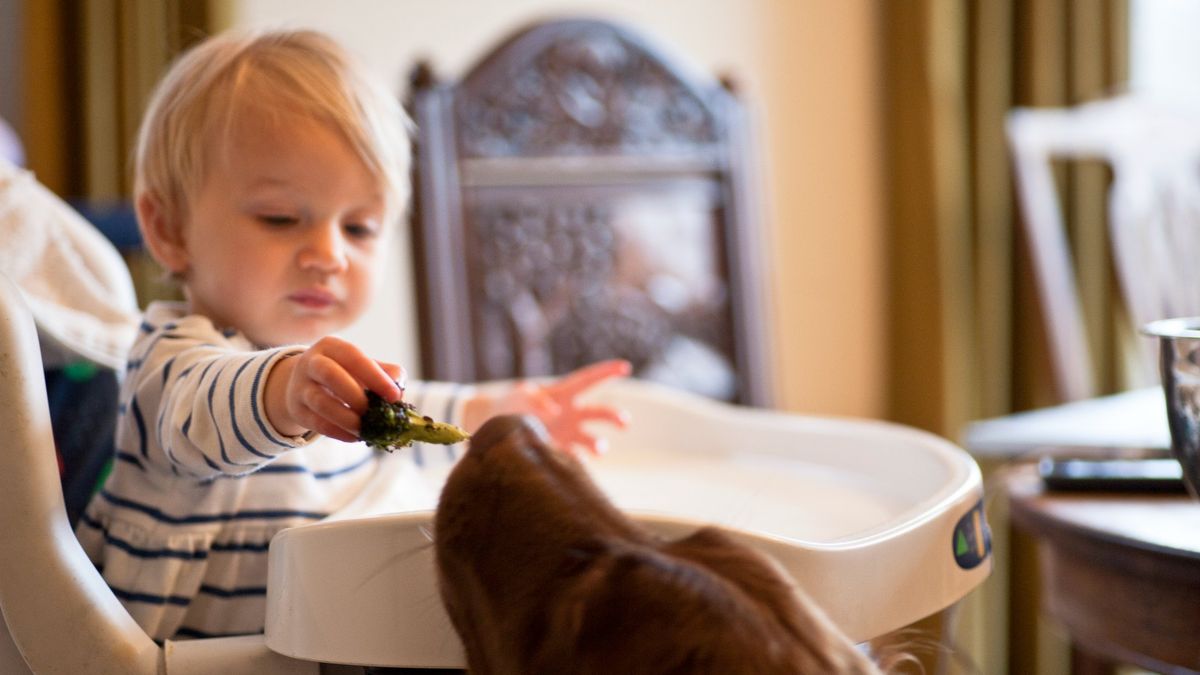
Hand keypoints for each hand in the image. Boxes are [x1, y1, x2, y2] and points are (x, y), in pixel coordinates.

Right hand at [266, 336, 405, 442]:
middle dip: (356, 396)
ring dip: (346, 418)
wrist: (305, 385)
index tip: (395, 396)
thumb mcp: (364, 367)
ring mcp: (300, 386)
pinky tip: (354, 437)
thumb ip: (387, 374)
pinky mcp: (297, 409)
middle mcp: (312, 362)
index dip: (376, 376)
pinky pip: (315, 422)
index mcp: (332, 346)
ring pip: (320, 401)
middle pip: (331, 375)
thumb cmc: (345, 374)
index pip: (354, 356)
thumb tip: (399, 391)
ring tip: (365, 428)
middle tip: (375, 413)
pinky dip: (337, 432)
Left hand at [464, 359, 631, 455]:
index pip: (588, 380)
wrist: (497, 430)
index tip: (625, 367)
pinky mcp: (558, 453)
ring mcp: (567, 435)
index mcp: (564, 394)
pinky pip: (573, 460)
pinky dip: (577, 463)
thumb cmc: (511, 405)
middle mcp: (571, 415)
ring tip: (600, 449)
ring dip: (599, 445)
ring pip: (591, 440)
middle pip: (599, 413)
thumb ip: (535, 401)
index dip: (606, 372)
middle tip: (624, 423)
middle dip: (615, 417)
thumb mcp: (520, 396)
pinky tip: (576, 465)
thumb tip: (553, 414)